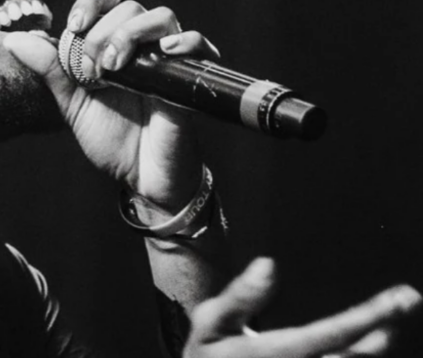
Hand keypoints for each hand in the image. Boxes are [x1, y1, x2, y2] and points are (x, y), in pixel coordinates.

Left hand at [3, 0, 217, 209]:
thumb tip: (14, 39)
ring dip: (132, 35)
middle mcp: (145, 46)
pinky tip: (166, 51)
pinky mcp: (190, 80)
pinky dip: (184, 41)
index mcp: (116, 43)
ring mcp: (169, 61)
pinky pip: (197, 45)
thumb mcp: (73, 102)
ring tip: (115, 67)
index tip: (75, 26)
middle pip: (130, 7)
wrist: (141, 177)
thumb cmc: (112, 137)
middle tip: (93, 70)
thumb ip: (51, 68)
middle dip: (103, 33)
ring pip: (161, 17)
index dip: (92, 2)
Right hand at [185, 258, 421, 357]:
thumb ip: (239, 297)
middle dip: (385, 327)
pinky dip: (361, 356)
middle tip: (408, 300)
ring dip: (378, 344)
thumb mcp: (210, 325)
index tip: (398, 299)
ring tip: (392, 318)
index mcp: (275, 353)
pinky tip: (370, 342)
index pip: (331, 335)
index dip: (367, 317)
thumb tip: (268, 266)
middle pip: (357, 356)